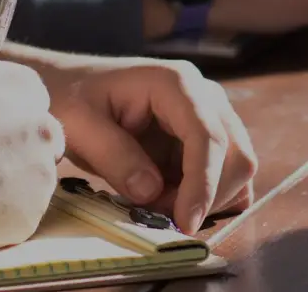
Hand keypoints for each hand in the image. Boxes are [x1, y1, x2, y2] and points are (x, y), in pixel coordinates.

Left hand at [44, 60, 255, 233]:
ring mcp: (210, 116)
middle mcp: (205, 96)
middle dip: (206, 196)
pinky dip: (208, 197)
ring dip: (206, 199)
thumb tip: (151, 191)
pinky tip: (171, 200)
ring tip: (157, 205)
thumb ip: (114, 156)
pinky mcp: (207, 139)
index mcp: (176, 83)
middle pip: (236, 155)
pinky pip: (226, 175)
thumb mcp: (79, 125)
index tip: (185, 223)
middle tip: (159, 216)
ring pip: (237, 169)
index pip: (208, 136)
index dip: (203, 183)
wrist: (70, 87)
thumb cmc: (71, 98)